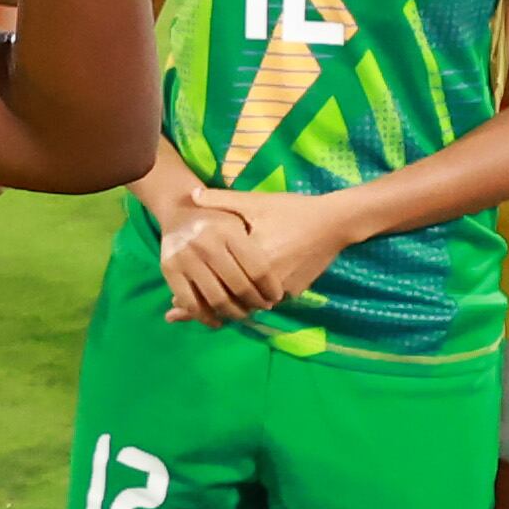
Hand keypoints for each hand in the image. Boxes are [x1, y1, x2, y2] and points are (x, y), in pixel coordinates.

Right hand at [155, 194, 272, 325]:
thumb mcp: (243, 219)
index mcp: (228, 230)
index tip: (276, 297)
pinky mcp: (169, 270)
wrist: (180, 209)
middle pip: (239, 287)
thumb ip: (259, 247)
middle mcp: (206, 243)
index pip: (258, 269)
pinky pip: (191, 303)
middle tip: (262, 307)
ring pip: (217, 299)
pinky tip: (218, 320)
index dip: (271, 288)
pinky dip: (206, 318)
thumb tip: (280, 283)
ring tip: (243, 313)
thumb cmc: (221, 217)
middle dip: (255, 303)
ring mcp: (186, 258)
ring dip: (234, 313)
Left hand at [163, 189, 356, 320]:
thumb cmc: (292, 210)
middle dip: (209, 308)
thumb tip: (192, 195)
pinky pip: (268, 300)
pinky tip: (240, 295)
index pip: (217, 287)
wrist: (334, 222)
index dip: (195, 299)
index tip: (174, 309)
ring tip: (207, 307)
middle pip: (232, 302)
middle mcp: (267, 280)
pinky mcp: (296, 292)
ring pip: (250, 305)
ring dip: (232, 305)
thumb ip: (222, 201)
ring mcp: (283, 290)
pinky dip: (253, 299)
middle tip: (184, 313)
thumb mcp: (255, 202)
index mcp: (253, 259)